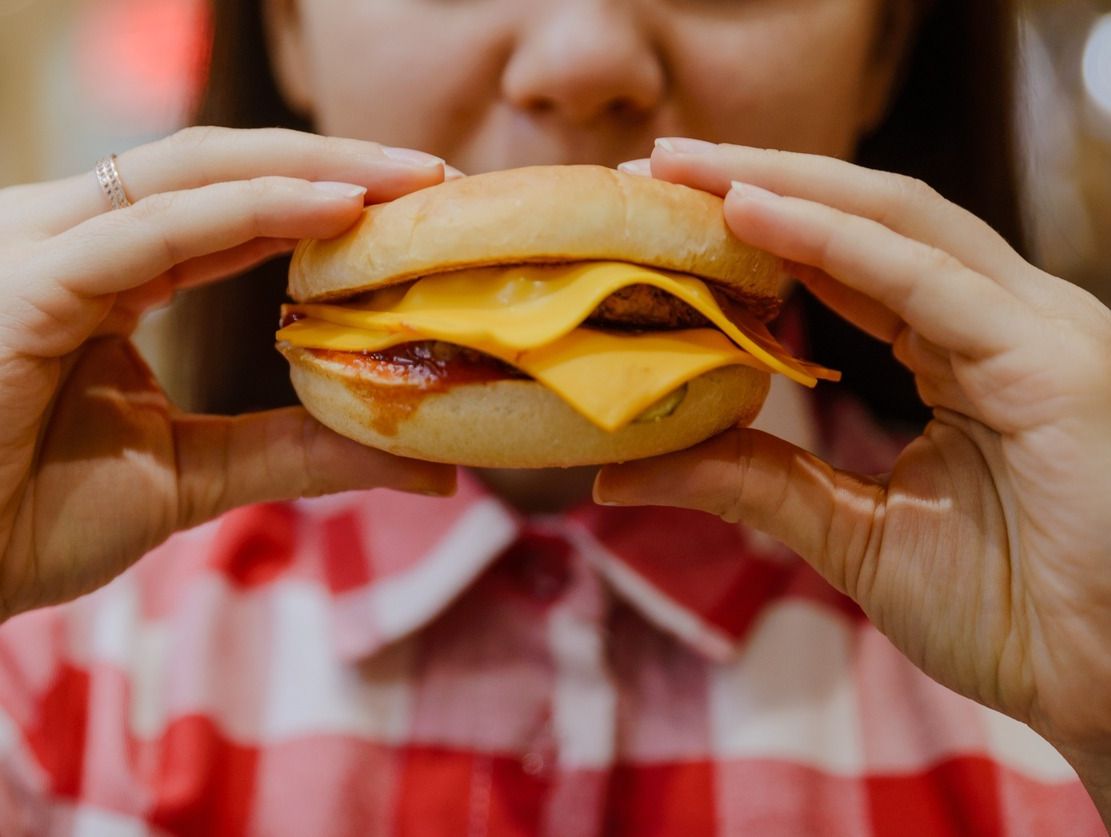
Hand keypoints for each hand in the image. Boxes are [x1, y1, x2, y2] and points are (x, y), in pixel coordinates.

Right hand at [0, 127, 456, 618]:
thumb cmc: (32, 519)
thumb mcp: (200, 474)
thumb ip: (302, 453)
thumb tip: (432, 471)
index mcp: (106, 273)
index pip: (231, 210)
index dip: (326, 202)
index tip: (421, 211)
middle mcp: (73, 241)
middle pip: (220, 171)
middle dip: (337, 164)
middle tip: (439, 177)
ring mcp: (42, 249)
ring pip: (194, 175)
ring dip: (313, 168)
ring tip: (414, 180)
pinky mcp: (25, 281)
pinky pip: (153, 231)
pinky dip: (251, 212)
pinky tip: (339, 209)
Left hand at [599, 140, 1110, 782]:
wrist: (1099, 684)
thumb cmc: (1002, 609)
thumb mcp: (844, 530)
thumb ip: (748, 483)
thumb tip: (618, 475)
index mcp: (962, 349)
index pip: (849, 261)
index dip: (757, 229)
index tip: (662, 211)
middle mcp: (1000, 320)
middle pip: (868, 218)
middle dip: (758, 180)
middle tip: (656, 161)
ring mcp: (1033, 328)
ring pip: (897, 222)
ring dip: (784, 186)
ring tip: (686, 167)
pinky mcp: (1047, 358)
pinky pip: (926, 280)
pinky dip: (835, 241)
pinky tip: (753, 212)